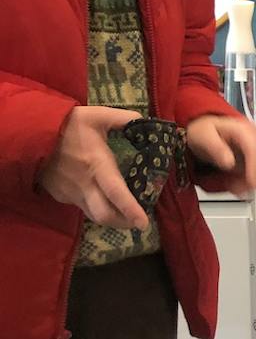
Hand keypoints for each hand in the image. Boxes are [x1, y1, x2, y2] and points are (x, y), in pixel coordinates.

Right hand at [37, 106, 149, 229]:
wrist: (28, 133)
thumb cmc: (66, 124)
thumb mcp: (97, 115)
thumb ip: (124, 118)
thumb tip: (144, 122)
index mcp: (97, 165)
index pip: (116, 193)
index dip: (131, 210)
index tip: (144, 223)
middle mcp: (84, 184)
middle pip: (104, 215)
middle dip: (124, 223)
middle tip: (138, 222)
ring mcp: (70, 192)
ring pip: (93, 215)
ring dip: (110, 218)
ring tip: (124, 214)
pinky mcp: (60, 195)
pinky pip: (82, 206)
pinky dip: (95, 207)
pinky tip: (102, 198)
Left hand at [186, 115, 255, 196]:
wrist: (209, 133)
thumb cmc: (206, 133)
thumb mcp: (204, 137)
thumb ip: (216, 148)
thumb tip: (229, 162)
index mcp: (244, 130)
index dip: (255, 169)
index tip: (251, 184)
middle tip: (237, 188)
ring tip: (237, 186)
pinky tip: (244, 184)